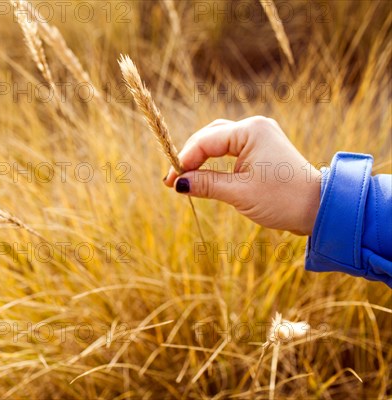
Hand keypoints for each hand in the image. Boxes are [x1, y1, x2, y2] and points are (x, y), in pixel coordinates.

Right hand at [164, 116, 321, 235]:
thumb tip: (178, 184)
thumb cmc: (283, 199)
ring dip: (200, 158)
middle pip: (209, 136)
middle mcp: (254, 127)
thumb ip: (206, 184)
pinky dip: (214, 161)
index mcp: (250, 131)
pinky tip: (203, 174)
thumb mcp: (239, 193)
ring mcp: (259, 136)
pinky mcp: (261, 148)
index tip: (170, 181)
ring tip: (184, 177)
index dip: (184, 160)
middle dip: (189, 157)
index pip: (206, 141)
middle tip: (172, 180)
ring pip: (218, 141)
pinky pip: (229, 149)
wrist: (319, 207)